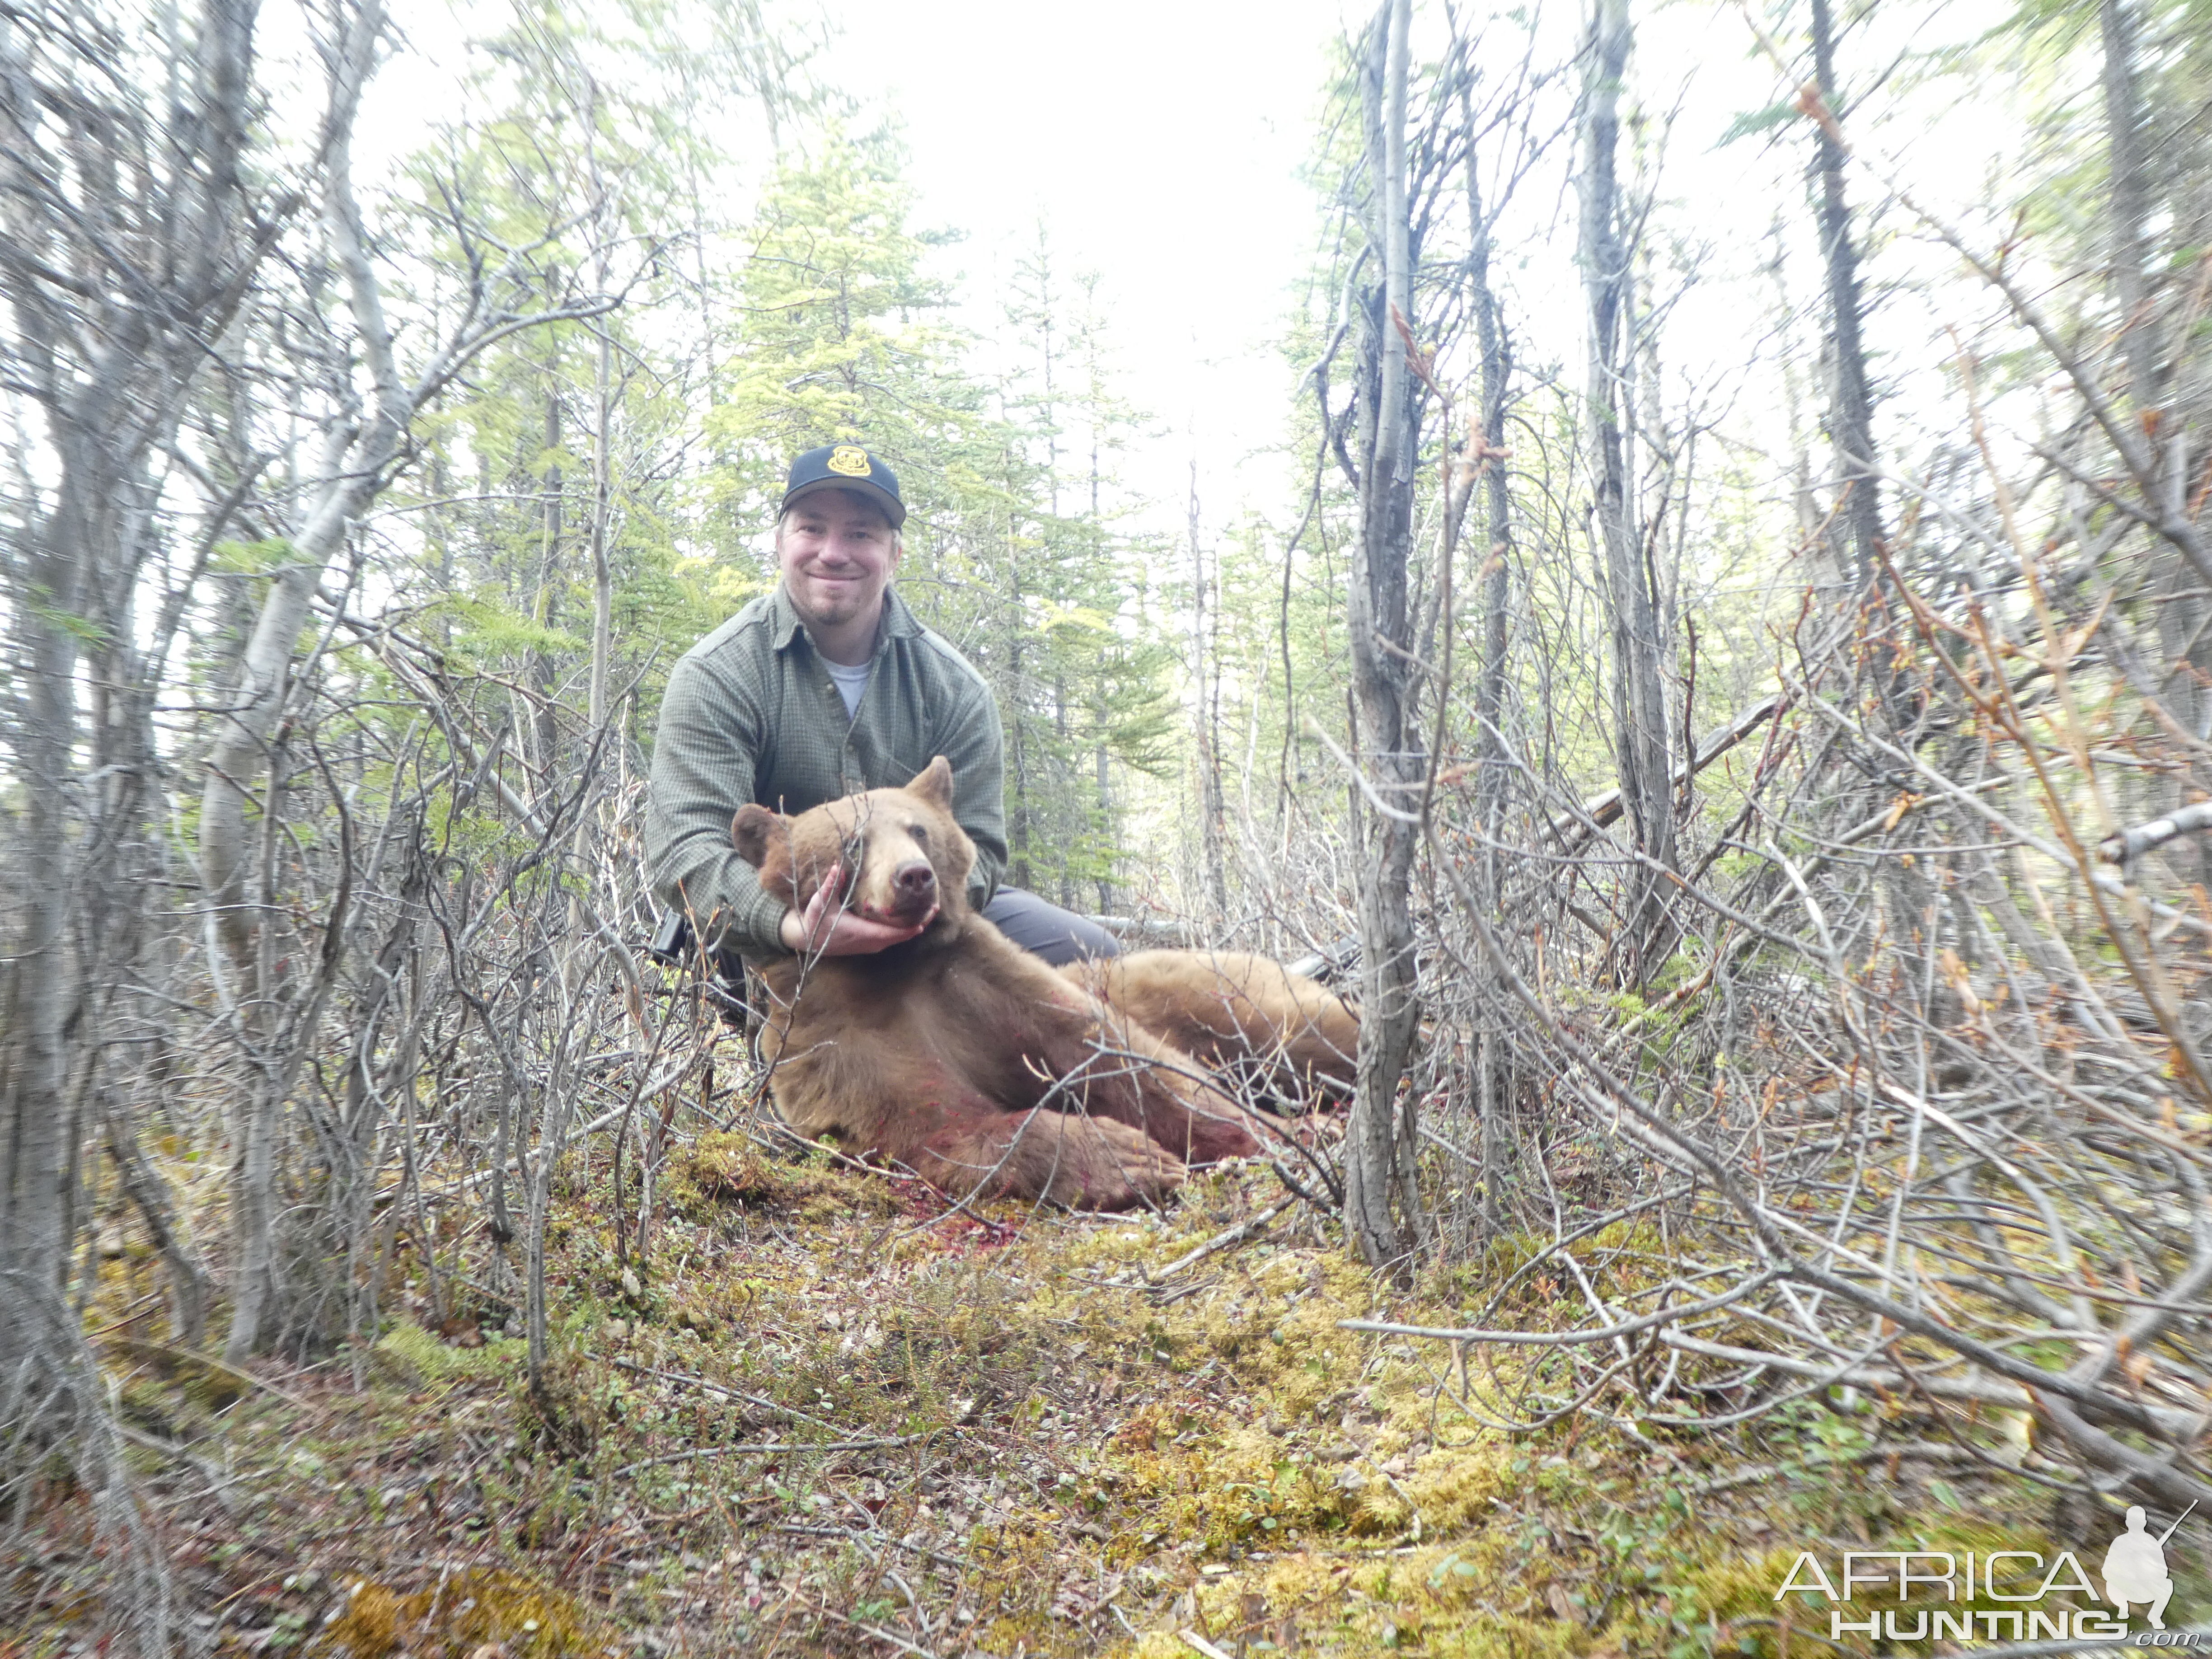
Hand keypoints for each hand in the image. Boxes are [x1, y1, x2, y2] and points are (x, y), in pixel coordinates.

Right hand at [778, 861, 934, 956]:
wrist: (808, 939)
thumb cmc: (816, 921)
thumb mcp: (821, 902)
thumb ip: (831, 885)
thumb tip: (837, 867)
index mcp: (864, 933)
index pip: (896, 933)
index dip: (914, 925)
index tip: (927, 914)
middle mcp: (871, 943)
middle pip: (903, 936)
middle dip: (920, 921)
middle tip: (935, 906)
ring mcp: (871, 945)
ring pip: (899, 938)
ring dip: (913, 925)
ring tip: (928, 909)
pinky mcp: (870, 943)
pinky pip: (893, 938)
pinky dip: (904, 928)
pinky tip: (911, 917)